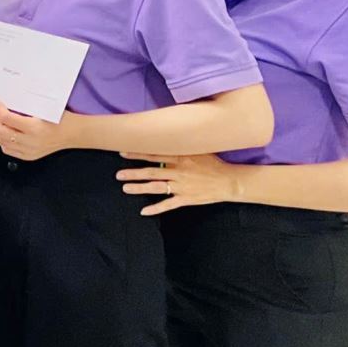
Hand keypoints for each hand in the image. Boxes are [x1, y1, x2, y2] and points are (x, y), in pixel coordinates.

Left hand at [0, 104, 78, 161]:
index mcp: (34, 127)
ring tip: (0, 123)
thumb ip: (25, 107)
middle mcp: (30, 141)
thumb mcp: (44, 108)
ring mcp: (29, 151)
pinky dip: (3, 142)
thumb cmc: (60, 118)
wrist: (73, 133)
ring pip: (2, 142)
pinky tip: (6, 134)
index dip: (0, 109)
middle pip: (1, 132)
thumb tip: (7, 102)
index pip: (7, 118)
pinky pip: (9, 151)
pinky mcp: (29, 156)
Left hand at [117, 152, 243, 215]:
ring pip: (157, 187)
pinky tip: (143, 211)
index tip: (123, 152)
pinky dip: (156, 208)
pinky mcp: (186, 199)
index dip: (138, 153)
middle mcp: (179, 171)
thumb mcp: (198, 149)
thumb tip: (167, 134)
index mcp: (181, 157)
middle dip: (133, 172)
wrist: (229, 181)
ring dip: (139, 188)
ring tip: (125, 188)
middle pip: (152, 171)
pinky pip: (168, 205)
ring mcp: (182, 186)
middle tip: (118, 174)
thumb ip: (182, 144)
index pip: (155, 154)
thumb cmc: (214, 163)